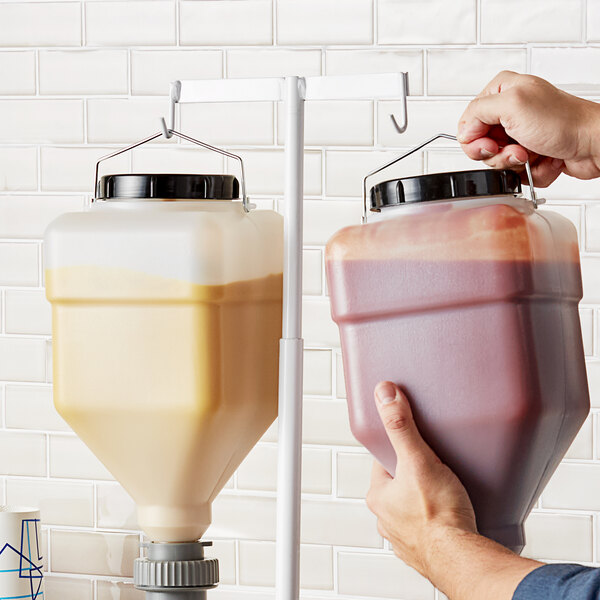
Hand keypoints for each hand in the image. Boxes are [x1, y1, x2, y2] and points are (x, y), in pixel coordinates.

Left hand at [366, 381, 476, 578]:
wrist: (463, 560)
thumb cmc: (440, 516)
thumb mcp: (418, 460)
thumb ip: (400, 426)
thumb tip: (384, 394)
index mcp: (379, 497)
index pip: (383, 462)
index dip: (399, 450)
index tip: (414, 446)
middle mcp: (386, 519)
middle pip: (399, 485)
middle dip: (415, 476)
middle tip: (436, 468)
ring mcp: (404, 537)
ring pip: (412, 509)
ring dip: (426, 500)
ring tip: (447, 493)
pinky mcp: (426, 552)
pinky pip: (429, 530)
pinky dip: (439, 523)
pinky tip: (453, 517)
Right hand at [458, 71, 599, 186]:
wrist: (593, 143)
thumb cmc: (564, 122)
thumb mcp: (511, 105)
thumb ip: (477, 113)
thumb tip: (463, 131)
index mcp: (501, 91)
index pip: (467, 121)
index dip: (475, 138)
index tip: (490, 143)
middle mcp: (509, 111)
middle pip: (480, 145)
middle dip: (497, 153)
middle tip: (516, 148)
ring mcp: (520, 133)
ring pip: (497, 161)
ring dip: (514, 164)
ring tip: (532, 154)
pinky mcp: (530, 153)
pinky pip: (514, 171)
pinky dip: (528, 172)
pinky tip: (542, 159)